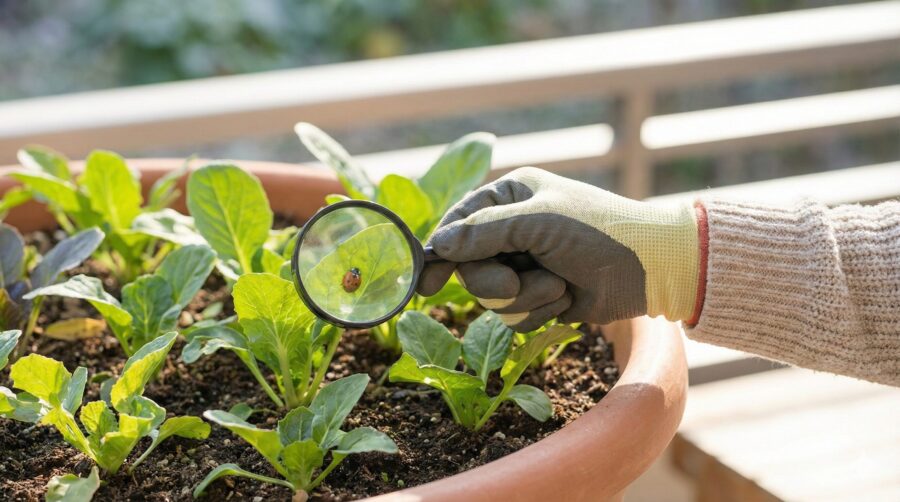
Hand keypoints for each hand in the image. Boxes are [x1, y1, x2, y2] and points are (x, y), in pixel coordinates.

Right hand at [417, 167, 701, 330]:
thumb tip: (435, 244)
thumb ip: (482, 232)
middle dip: (494, 282)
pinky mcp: (539, 296)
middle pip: (469, 268)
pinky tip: (567, 297)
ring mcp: (525, 264)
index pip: (457, 223)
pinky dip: (540, 311)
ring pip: (491, 297)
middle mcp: (512, 229)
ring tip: (558, 285)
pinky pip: (514, 317)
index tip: (425, 281)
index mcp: (509, 196)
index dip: (439, 253)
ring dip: (526, 297)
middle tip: (514, 284)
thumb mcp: (538, 222)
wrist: (651, 270)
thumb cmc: (598, 232)